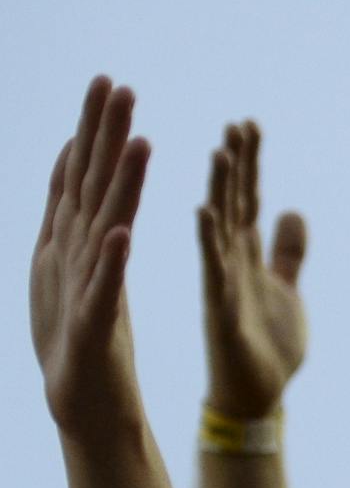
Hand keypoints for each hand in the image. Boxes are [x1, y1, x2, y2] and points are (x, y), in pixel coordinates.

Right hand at [31, 77, 151, 440]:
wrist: (84, 404)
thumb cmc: (85, 338)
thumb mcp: (82, 269)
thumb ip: (81, 218)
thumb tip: (77, 163)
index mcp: (75, 243)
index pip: (84, 175)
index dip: (95, 130)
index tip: (111, 83)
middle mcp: (72, 256)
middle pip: (89, 186)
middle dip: (101, 135)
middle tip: (117, 85)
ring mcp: (82, 287)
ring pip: (103, 226)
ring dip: (119, 185)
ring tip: (138, 143)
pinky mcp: (95, 326)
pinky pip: (106, 290)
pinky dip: (113, 262)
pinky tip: (124, 233)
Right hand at [200, 122, 307, 419]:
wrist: (258, 395)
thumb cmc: (269, 344)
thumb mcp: (286, 288)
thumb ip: (287, 251)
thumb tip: (293, 211)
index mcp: (249, 256)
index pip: (249, 199)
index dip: (250, 164)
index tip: (249, 125)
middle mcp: (232, 262)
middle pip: (234, 204)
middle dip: (235, 164)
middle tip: (236, 124)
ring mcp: (224, 283)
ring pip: (220, 229)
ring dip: (220, 192)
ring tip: (221, 153)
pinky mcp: (222, 309)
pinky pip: (214, 270)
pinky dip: (209, 241)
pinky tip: (204, 211)